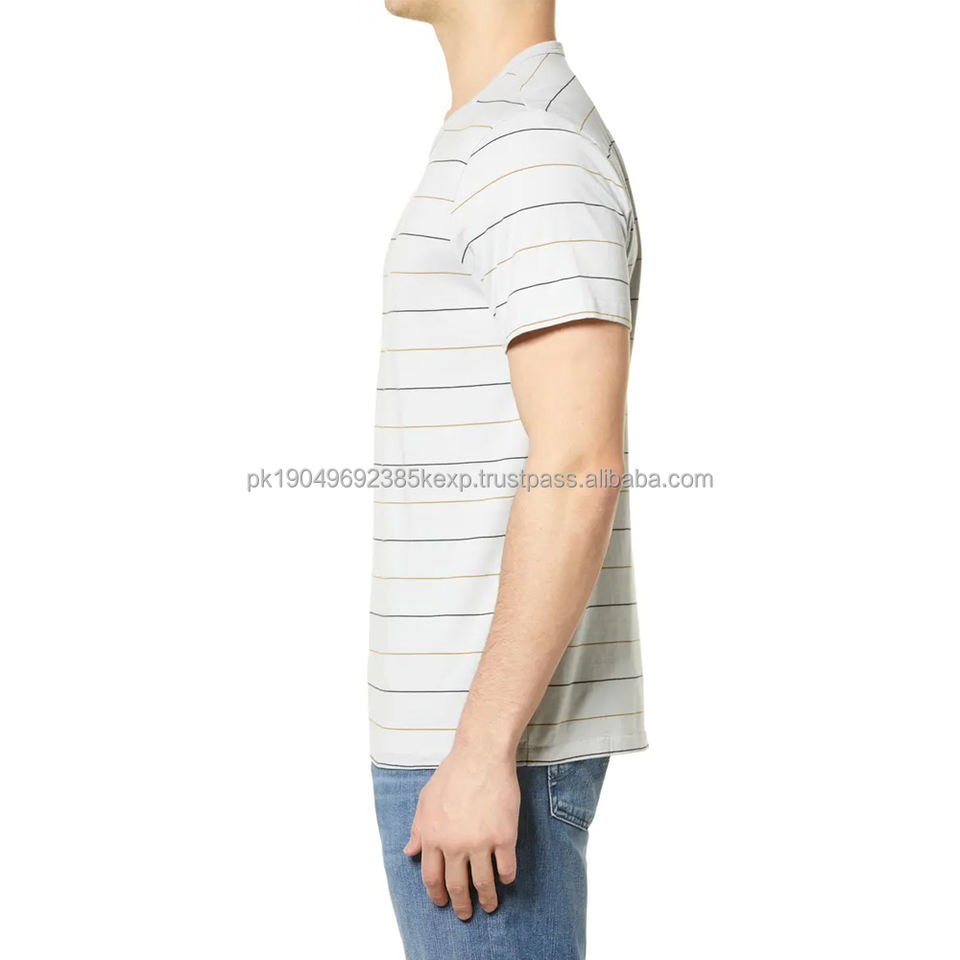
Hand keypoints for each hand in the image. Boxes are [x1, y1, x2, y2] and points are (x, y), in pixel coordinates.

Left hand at [403, 746, 519, 919]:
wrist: (481, 756)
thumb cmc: (452, 774)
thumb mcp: (425, 799)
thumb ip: (418, 828)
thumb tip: (410, 852)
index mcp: (433, 837)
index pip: (431, 878)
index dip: (437, 895)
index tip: (443, 903)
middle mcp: (455, 845)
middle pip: (456, 886)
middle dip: (461, 905)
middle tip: (466, 914)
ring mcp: (480, 842)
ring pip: (483, 884)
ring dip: (487, 899)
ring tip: (490, 906)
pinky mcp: (504, 837)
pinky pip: (506, 868)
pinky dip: (506, 878)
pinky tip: (505, 879)